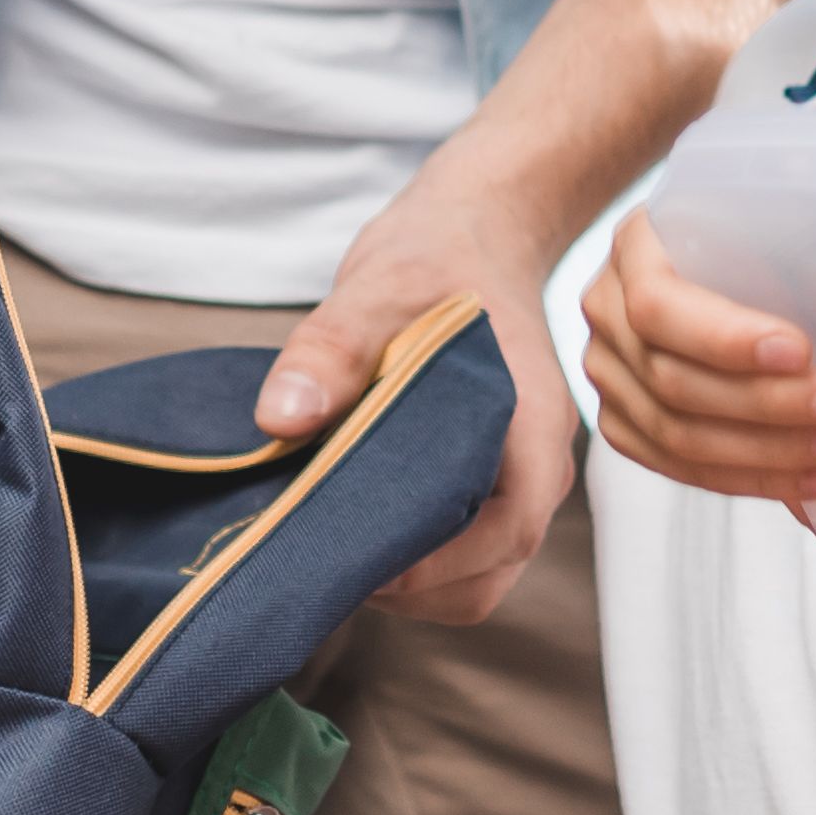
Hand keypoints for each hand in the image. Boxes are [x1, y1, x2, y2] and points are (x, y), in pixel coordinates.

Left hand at [279, 153, 572, 620]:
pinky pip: (460, 548)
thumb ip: (333, 348)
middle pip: (491, 571)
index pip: (510, 528)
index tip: (362, 564)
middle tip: (329, 563)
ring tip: (337, 548)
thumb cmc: (438, 254)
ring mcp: (514, 477)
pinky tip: (354, 524)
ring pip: (476, 573)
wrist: (476, 227)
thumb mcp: (380, 284)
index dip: (439, 566)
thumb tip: (281, 419)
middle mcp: (534, 463)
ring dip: (410, 580)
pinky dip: (411, 558)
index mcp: (530, 422)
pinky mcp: (485, 479)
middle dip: (413, 587)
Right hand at [583, 222, 815, 504]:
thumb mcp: (765, 215)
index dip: (726, 338)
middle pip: (675, 380)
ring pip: (678, 434)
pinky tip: (812, 480)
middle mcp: (606, 312)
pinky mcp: (623, 424)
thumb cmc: (747, 232)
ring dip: (771, 452)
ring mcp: (609, 374)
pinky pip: (681, 467)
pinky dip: (752, 479)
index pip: (660, 305)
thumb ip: (803, 244)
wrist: (693, 254)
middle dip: (772, 405)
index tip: (802, 350)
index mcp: (635, 248)